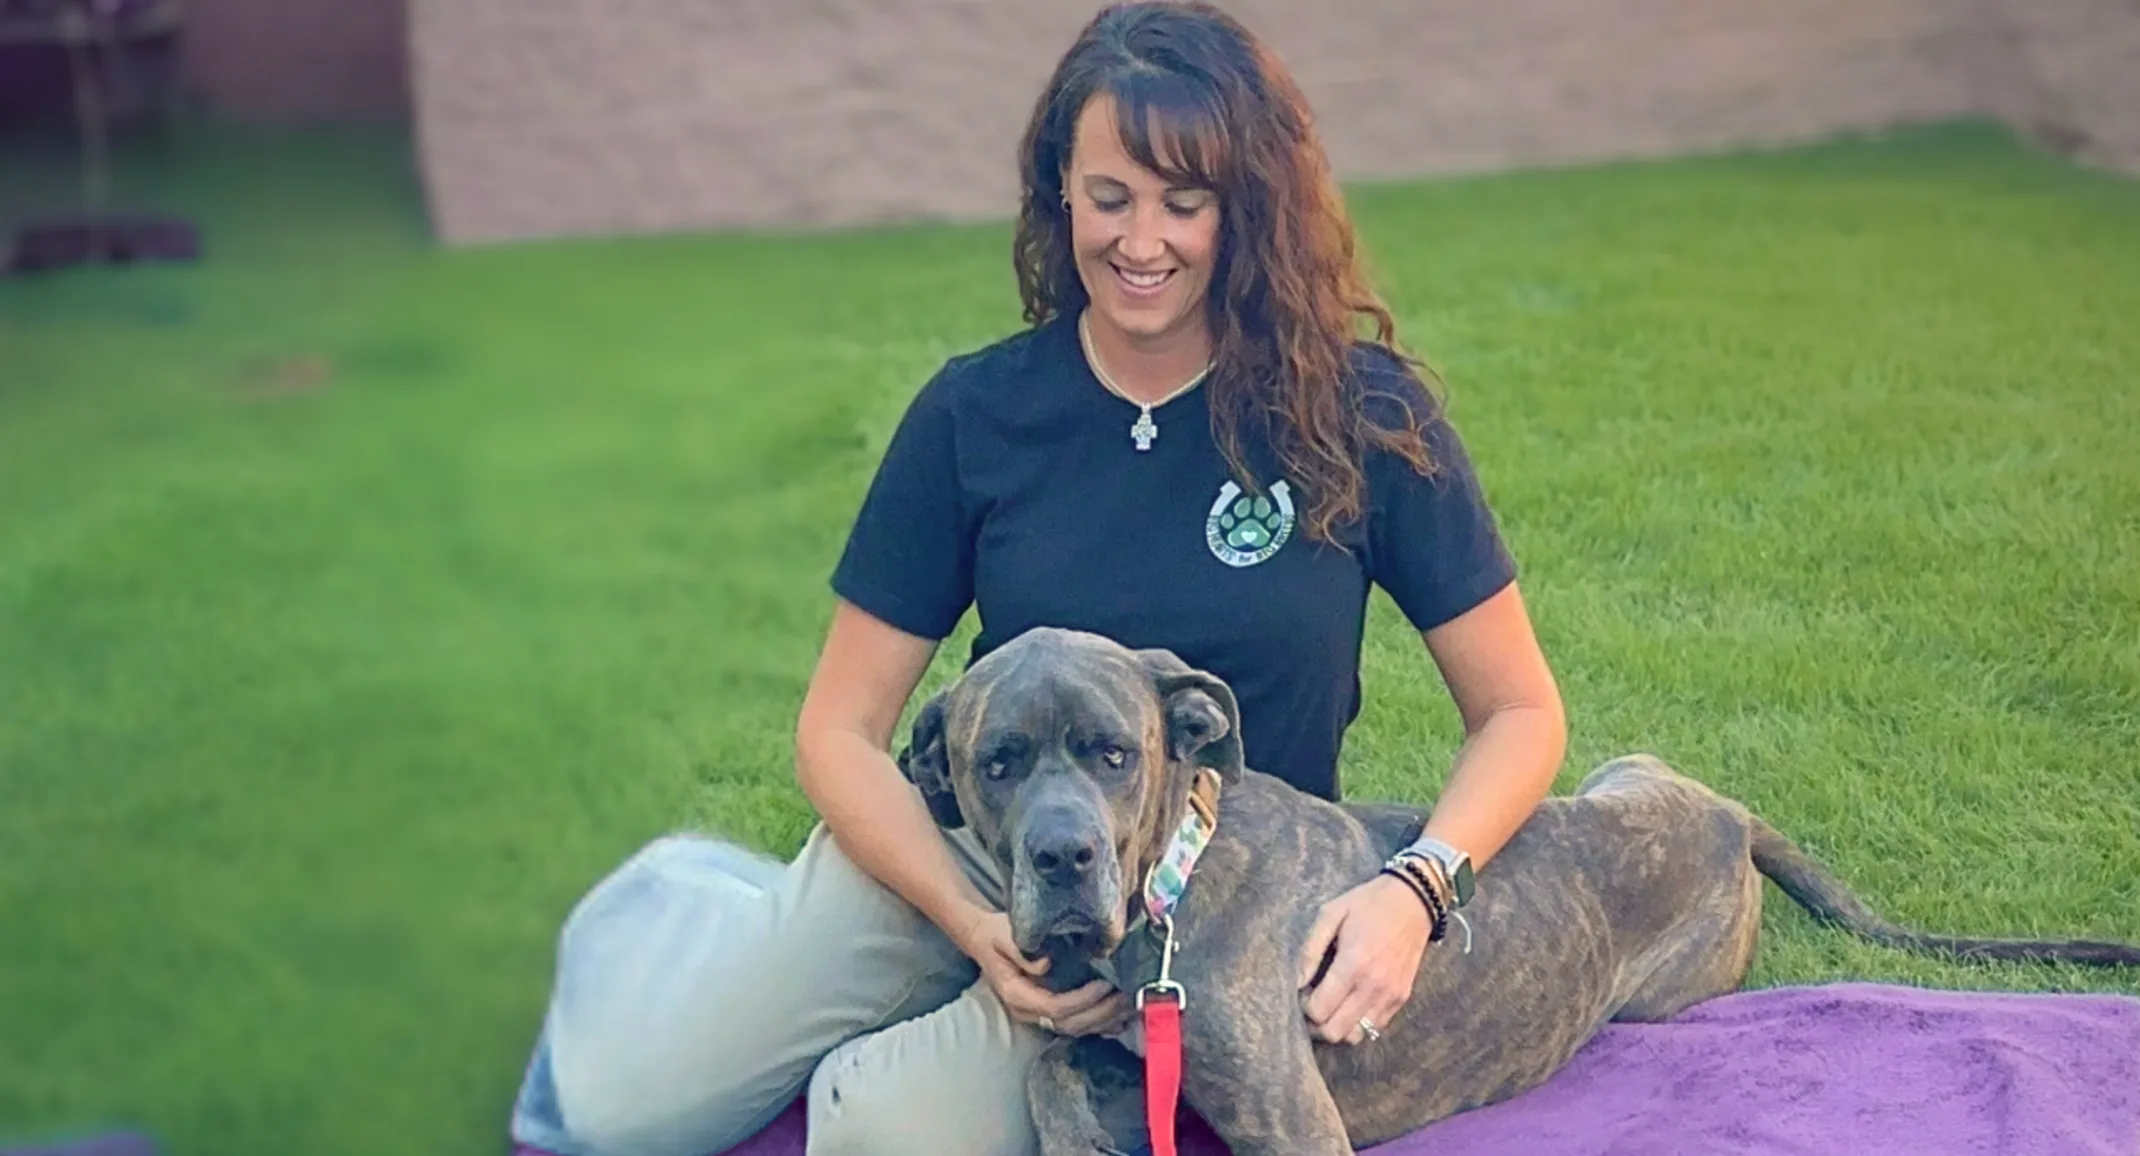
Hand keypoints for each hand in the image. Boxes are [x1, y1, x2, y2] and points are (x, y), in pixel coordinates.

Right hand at [951, 908, 1130, 1036]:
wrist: (983, 938)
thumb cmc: (995, 935)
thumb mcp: (1004, 936)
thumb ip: (1023, 951)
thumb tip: (1047, 964)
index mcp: (1017, 995)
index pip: (1054, 1008)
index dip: (1082, 1000)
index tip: (1104, 984)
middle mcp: (1029, 1011)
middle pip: (1069, 1024)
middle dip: (1100, 1013)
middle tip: (1125, 996)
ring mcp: (1039, 1014)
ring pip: (1076, 1028)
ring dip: (1105, 1020)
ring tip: (1130, 1005)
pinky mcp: (1050, 1010)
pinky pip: (1077, 1023)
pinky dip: (1101, 1022)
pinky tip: (1121, 1015)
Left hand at [1296, 875, 1432, 1044]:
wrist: (1413, 901)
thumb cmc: (1368, 904)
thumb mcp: (1331, 913)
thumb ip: (1310, 949)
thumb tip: (1297, 982)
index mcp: (1352, 963)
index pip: (1319, 1010)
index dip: (1304, 1007)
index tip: (1303, 992)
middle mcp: (1373, 986)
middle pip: (1335, 1032)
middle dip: (1316, 1025)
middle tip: (1312, 1005)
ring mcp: (1390, 996)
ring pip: (1355, 1037)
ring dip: (1338, 1028)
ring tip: (1331, 1008)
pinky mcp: (1402, 998)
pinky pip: (1375, 1029)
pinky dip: (1358, 1024)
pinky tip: (1351, 1004)